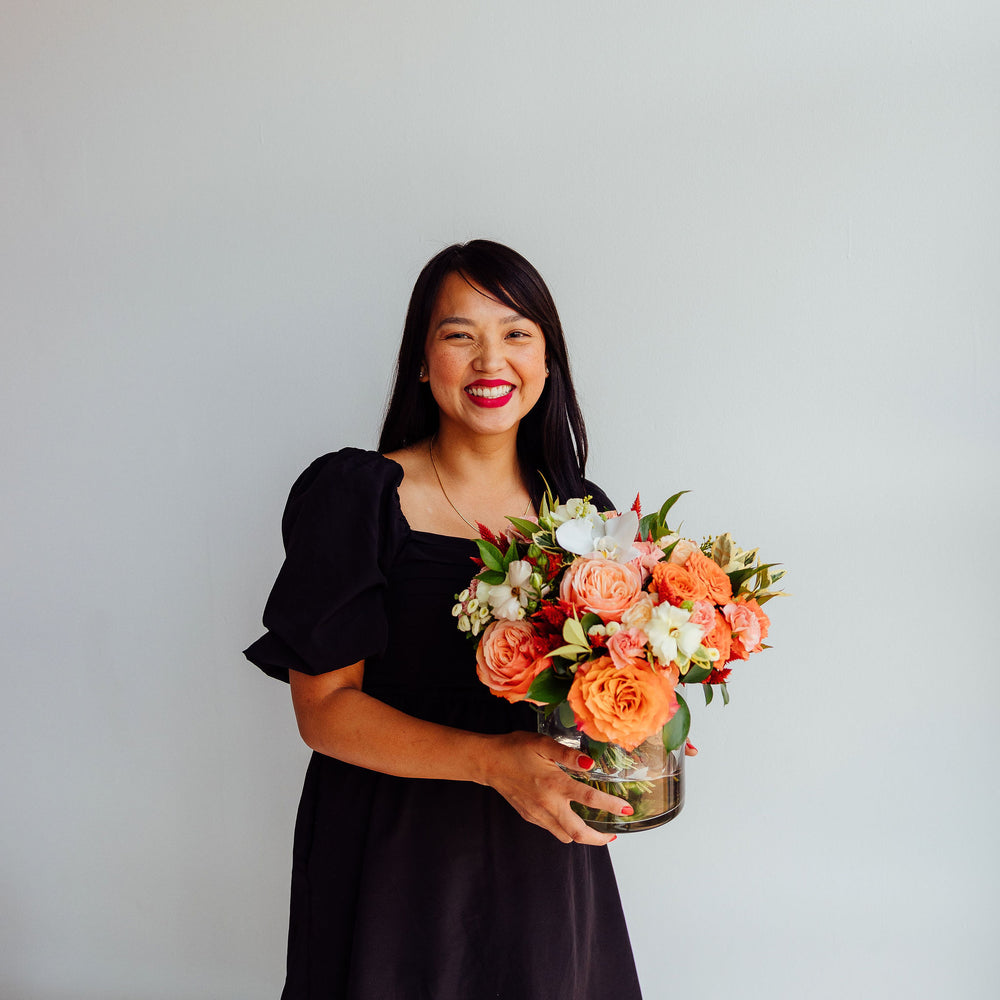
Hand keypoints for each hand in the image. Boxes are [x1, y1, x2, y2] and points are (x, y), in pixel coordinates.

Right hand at [481, 731, 630, 846]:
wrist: (489, 762)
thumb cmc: (515, 749)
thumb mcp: (542, 743)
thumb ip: (567, 754)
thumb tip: (590, 763)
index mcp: (554, 784)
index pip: (589, 800)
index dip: (611, 806)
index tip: (626, 809)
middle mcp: (547, 804)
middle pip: (579, 833)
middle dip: (599, 838)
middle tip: (612, 833)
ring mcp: (538, 814)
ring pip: (565, 836)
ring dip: (582, 836)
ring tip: (594, 828)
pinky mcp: (530, 817)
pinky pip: (552, 829)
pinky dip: (565, 829)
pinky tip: (569, 816)